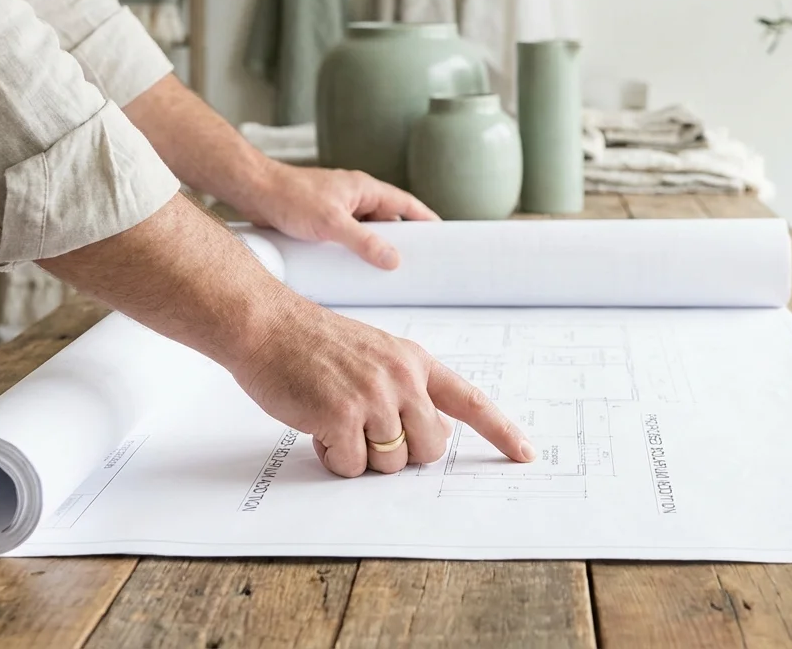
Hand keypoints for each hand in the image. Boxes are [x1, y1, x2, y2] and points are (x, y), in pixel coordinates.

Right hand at [230, 294, 534, 475]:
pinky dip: (333, 459)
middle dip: (401, 455)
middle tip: (366, 433)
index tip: (525, 453)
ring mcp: (374, 397)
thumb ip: (408, 389)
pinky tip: (317, 428)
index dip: (501, 431)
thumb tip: (433, 436)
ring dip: (361, 456)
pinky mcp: (342, 415)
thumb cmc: (313, 343)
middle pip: (430, 450)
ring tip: (335, 422)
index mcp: (415, 362)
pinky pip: (352, 466)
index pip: (471, 401)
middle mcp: (403, 378)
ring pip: (389, 464)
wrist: (266, 325)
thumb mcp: (376, 354)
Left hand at [238, 162, 438, 269]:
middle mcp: (354, 196)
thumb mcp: (332, 224)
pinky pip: (348, 236)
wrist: (252, 191)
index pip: (406, 204)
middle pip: (388, 220)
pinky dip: (354, 249)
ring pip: (367, 230)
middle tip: (414, 263)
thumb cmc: (289, 197)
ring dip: (374, 247)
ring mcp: (338, 208)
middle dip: (401, 240)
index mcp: (365, 188)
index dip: (426, 219)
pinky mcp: (322, 220)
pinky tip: (351, 267)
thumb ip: (364, 242)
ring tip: (383, 271)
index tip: (442, 234)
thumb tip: (393, 260)